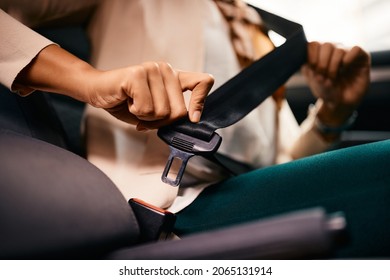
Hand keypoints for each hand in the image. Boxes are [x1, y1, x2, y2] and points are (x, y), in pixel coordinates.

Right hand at [86, 62, 213, 130]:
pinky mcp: (137, 74)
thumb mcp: (154, 111)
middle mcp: (166, 69)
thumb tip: (191, 120)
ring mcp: (152, 69)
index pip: (203, 81)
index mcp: (174, 77)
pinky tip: (128, 102)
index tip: (193, 119)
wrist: (96, 91)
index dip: (201, 102)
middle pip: (180, 111)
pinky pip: (146, 109)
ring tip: (134, 105)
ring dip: (146, 118)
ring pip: (163, 112)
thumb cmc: (126, 101)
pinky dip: (136, 114)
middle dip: (161, 122)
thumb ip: (172, 114)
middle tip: (145, 115)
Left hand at [302, 42, 369, 125]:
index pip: (314, 44)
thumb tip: (307, 62)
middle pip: (326, 45)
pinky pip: (356, 49)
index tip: (312, 70)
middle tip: (323, 77)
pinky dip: (349, 58)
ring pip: (339, 49)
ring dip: (333, 66)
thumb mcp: (314, 82)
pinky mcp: (362, 57)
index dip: (311, 57)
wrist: (341, 103)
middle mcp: (334, 50)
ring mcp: (348, 52)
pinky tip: (345, 68)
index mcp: (320, 53)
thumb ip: (309, 70)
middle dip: (322, 63)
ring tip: (332, 78)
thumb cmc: (327, 91)